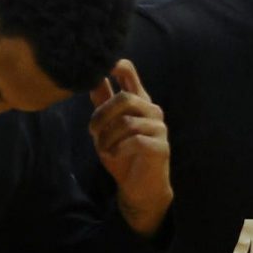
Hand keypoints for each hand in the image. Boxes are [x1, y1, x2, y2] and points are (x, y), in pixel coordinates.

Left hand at [89, 61, 171, 233]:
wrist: (138, 186)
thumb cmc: (123, 154)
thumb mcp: (106, 127)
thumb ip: (102, 103)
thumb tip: (92, 78)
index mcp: (138, 102)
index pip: (129, 74)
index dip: (117, 66)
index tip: (103, 65)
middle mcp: (152, 111)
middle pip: (125, 98)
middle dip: (102, 115)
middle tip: (92, 132)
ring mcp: (159, 129)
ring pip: (127, 122)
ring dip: (107, 137)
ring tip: (103, 149)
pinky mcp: (161, 147)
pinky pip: (135, 141)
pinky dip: (118, 149)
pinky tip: (114, 155)